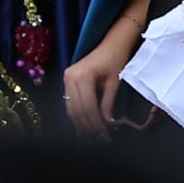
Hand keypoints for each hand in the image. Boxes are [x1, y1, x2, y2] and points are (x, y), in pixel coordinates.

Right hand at [63, 21, 140, 139]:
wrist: (112, 43)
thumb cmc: (116, 58)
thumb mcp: (114, 82)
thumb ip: (108, 103)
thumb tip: (107, 123)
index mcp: (82, 76)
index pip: (87, 106)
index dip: (95, 123)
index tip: (104, 135)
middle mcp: (70, 77)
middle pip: (76, 109)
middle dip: (87, 127)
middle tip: (98, 139)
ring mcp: (66, 78)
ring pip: (71, 108)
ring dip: (81, 124)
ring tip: (92, 137)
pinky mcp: (67, 80)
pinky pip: (71, 102)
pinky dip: (77, 115)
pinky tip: (84, 126)